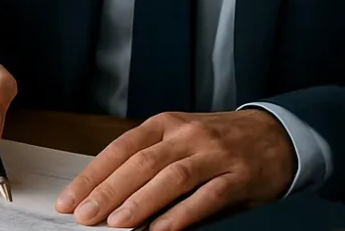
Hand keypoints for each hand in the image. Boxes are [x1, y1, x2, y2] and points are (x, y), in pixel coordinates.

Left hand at [55, 110, 295, 230]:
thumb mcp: (178, 140)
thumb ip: (148, 162)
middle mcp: (185, 135)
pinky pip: (206, 197)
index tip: (70, 199)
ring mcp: (213, 154)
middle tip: (85, 215)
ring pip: (170, 177)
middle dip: (108, 191)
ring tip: (116, 223)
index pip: (119, 149)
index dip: (92, 175)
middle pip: (140, 163)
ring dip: (140, 202)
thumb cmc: (216, 141)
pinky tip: (160, 230)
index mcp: (163, 124)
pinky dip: (181, 214)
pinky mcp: (238, 176)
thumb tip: (108, 194)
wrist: (274, 134)